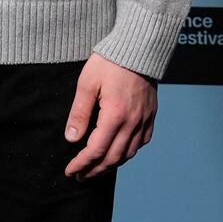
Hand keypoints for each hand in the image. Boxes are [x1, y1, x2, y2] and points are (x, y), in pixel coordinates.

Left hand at [63, 54, 157, 178]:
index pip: (96, 151)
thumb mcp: (87, 83)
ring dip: (112, 165)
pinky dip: (130, 152)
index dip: (81, 164)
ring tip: (97, 168)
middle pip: (113, 158)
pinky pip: (143, 141)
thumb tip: (72, 139)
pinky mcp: (151, 113)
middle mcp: (132, 121)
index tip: (70, 170)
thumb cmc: (111, 61)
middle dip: (95, 170)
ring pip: (129, 153)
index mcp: (115, 115)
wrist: (140, 45)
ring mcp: (144, 118)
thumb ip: (79, 113)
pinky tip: (120, 152)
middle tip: (81, 176)